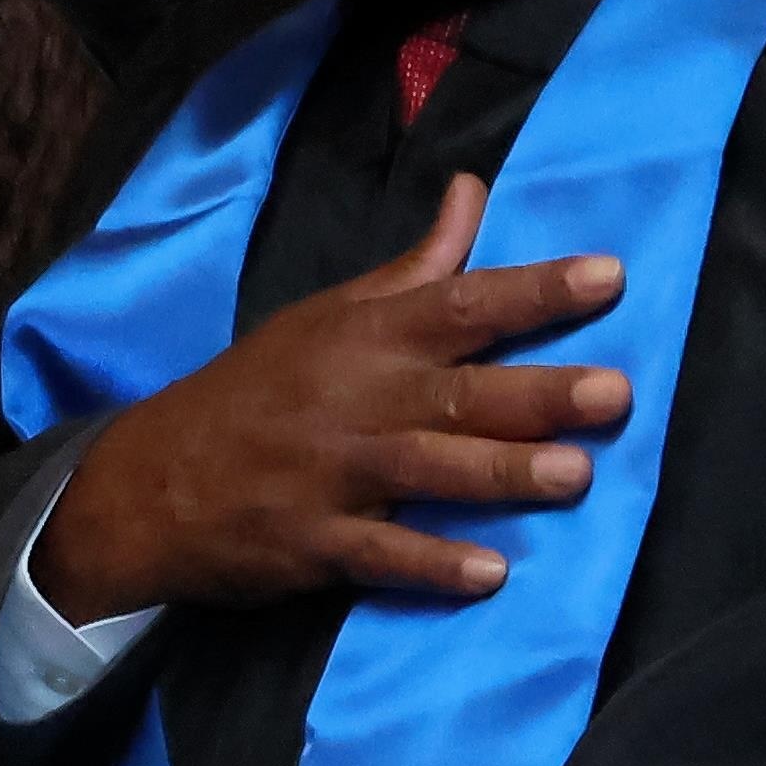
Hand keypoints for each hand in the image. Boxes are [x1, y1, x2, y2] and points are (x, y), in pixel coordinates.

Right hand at [29, 176, 630, 621]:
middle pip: (458, 391)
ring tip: (576, 476)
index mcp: (365, 336)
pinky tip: (489, 574)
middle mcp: (357, 397)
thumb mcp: (327, 315)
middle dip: (538, 392)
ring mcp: (334, 472)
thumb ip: (414, 267)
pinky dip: (431, 563)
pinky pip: (379, 553)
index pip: (461, 300)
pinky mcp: (313, 542)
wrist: (149, 482)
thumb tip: (473, 191)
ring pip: (429, 469)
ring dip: (502, 474)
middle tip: (616, 393)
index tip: (610, 276)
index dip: (536, 289)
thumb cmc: (256, 390)